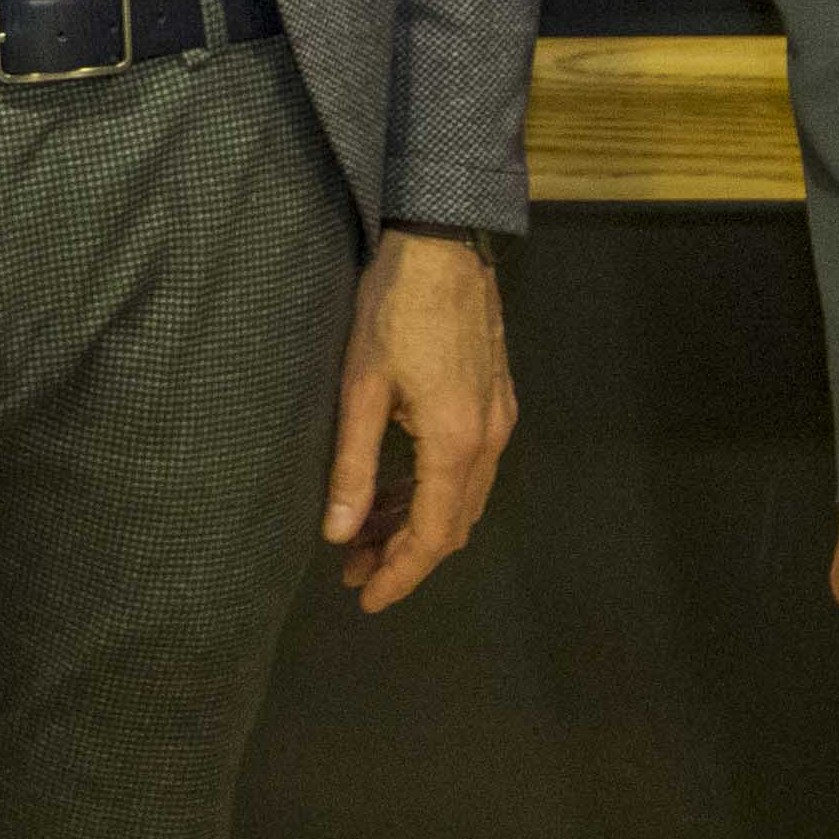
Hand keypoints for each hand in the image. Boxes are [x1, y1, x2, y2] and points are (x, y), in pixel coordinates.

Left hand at [324, 227, 514, 610]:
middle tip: (352, 569)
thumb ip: (354, 467)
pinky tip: (396, 488)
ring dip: (417, 522)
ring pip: (462, 496)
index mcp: (456, 442)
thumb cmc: (393, 308)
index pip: (434, 536)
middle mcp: (489, 437)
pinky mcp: (496, 397)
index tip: (365, 599)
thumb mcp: (361, 388)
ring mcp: (499, 416)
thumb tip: (338, 535)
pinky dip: (433, 489)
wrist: (443, 239)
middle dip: (404, 554)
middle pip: (453, 523)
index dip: (401, 575)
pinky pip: (469, 466)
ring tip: (364, 534)